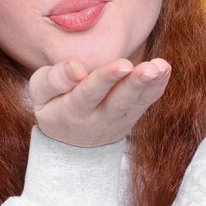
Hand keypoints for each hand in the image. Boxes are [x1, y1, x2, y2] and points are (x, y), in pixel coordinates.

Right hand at [28, 56, 171, 146]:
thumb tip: (75, 67)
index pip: (89, 93)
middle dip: (134, 83)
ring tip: (161, 67)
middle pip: (118, 101)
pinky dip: (157, 86)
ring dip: (150, 84)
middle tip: (149, 68)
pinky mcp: (131, 118)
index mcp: (71, 110)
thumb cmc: (54, 104)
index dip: (106, 79)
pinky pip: (146, 102)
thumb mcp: (41, 93)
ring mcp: (118, 121)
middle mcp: (97, 119)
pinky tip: (165, 69)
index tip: (123, 64)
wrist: (71, 141)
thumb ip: (54, 79)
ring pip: (135, 103)